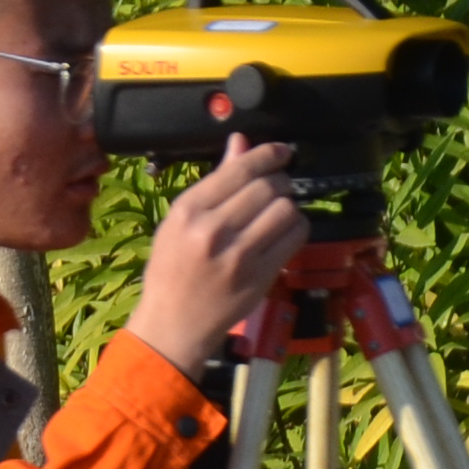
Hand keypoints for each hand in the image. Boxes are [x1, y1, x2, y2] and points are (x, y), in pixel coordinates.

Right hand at [127, 137, 310, 381]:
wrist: (174, 325)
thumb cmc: (172, 270)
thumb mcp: (179, 222)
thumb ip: (214, 182)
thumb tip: (241, 143)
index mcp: (188, 210)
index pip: (239, 169)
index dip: (268, 154)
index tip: (281, 152)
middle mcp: (212, 229)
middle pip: (267, 187)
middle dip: (280, 182)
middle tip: (279, 188)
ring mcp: (238, 255)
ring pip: (285, 209)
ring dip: (289, 206)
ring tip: (278, 213)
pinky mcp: (260, 276)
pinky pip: (294, 237)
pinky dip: (296, 228)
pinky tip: (285, 232)